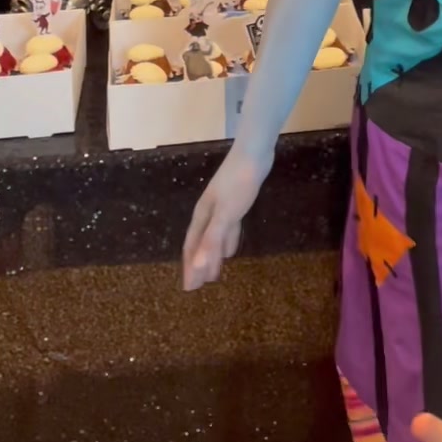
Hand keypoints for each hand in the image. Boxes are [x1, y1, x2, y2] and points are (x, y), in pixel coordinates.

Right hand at [182, 146, 271, 290]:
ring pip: (213, 238)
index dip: (190, 268)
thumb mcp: (226, 214)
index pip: (192, 248)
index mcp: (202, 217)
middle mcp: (208, 214)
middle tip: (197, 287)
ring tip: (212, 274)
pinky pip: (227, 229)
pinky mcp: (236, 203)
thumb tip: (196, 267)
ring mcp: (221, 208)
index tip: (188, 288)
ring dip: (212, 256)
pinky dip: (227, 241)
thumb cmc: (238, 184)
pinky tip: (230, 250)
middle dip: (197, 265)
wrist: (253, 154)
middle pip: (199, 244)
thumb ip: (212, 240)